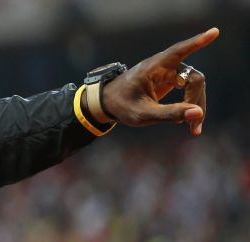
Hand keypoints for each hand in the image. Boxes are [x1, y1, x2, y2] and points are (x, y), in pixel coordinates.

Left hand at [102, 27, 218, 135]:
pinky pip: (189, 89)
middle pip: (194, 78)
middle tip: (194, 127)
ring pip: (194, 85)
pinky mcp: (171, 80)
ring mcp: (169, 72)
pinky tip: (188, 123)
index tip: (214, 32)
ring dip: (196, 105)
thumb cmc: (122, 106)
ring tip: (193, 129)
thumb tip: (198, 113)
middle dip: (197, 101)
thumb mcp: (143, 114)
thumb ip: (169, 114)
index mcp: (154, 67)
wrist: (108, 103)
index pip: (179, 52)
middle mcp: (164, 66)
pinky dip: (191, 105)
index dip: (198, 43)